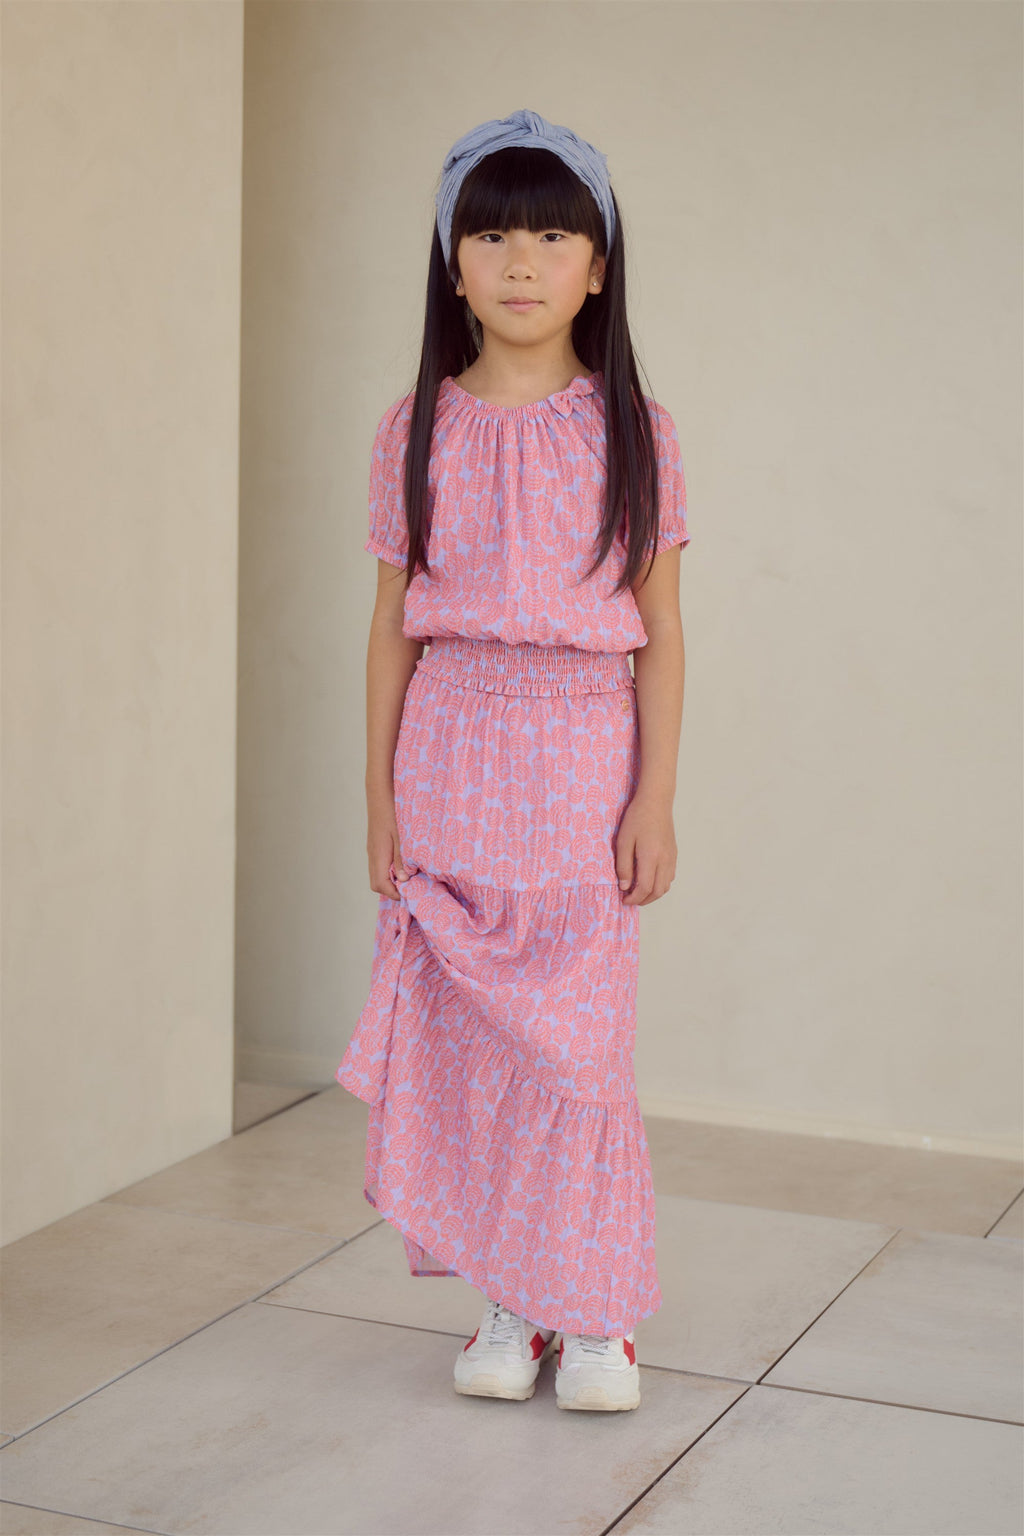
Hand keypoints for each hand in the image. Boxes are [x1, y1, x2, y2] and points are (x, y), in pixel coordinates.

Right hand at [368, 818, 411, 900]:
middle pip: (376, 884)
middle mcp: (373, 856)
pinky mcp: (375, 847)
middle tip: (408, 889)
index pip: (380, 884)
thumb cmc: (393, 814)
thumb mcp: (402, 837)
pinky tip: (401, 866)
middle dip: (390, 891)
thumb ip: (402, 859)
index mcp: (379, 855)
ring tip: (406, 879)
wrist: (380, 796)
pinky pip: (378, 866)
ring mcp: (372, 851)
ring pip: (376, 876)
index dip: (393, 893)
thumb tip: (403, 880)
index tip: (408, 894)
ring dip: (389, 882)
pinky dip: (388, 872)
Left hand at [615, 791, 676, 905]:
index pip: (644, 888)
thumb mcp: (623, 841)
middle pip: (658, 891)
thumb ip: (624, 866)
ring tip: (639, 892)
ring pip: (666, 886)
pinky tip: (649, 880)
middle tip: (630, 899)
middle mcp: (665, 860)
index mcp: (651, 857)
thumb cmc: (637, 818)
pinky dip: (660, 884)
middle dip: (643, 900)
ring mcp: (672, 858)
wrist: (656, 802)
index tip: (624, 899)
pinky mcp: (674, 854)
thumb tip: (624, 886)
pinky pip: (670, 877)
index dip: (634, 898)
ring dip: (653, 894)